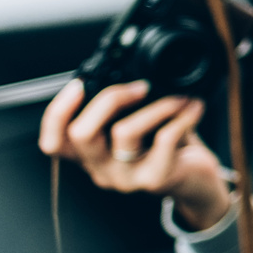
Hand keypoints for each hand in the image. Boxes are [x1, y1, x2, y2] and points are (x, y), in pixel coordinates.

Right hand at [39, 79, 231, 230]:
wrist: (198, 179)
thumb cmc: (168, 148)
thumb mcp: (140, 127)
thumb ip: (125, 109)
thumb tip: (128, 73)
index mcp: (92, 154)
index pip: (54, 142)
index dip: (57, 113)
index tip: (78, 85)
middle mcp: (102, 169)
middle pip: (81, 134)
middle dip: (109, 99)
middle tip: (140, 87)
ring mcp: (126, 177)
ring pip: (124, 132)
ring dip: (156, 106)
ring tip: (179, 98)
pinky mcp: (155, 179)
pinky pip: (164, 139)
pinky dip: (182, 116)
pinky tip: (194, 107)